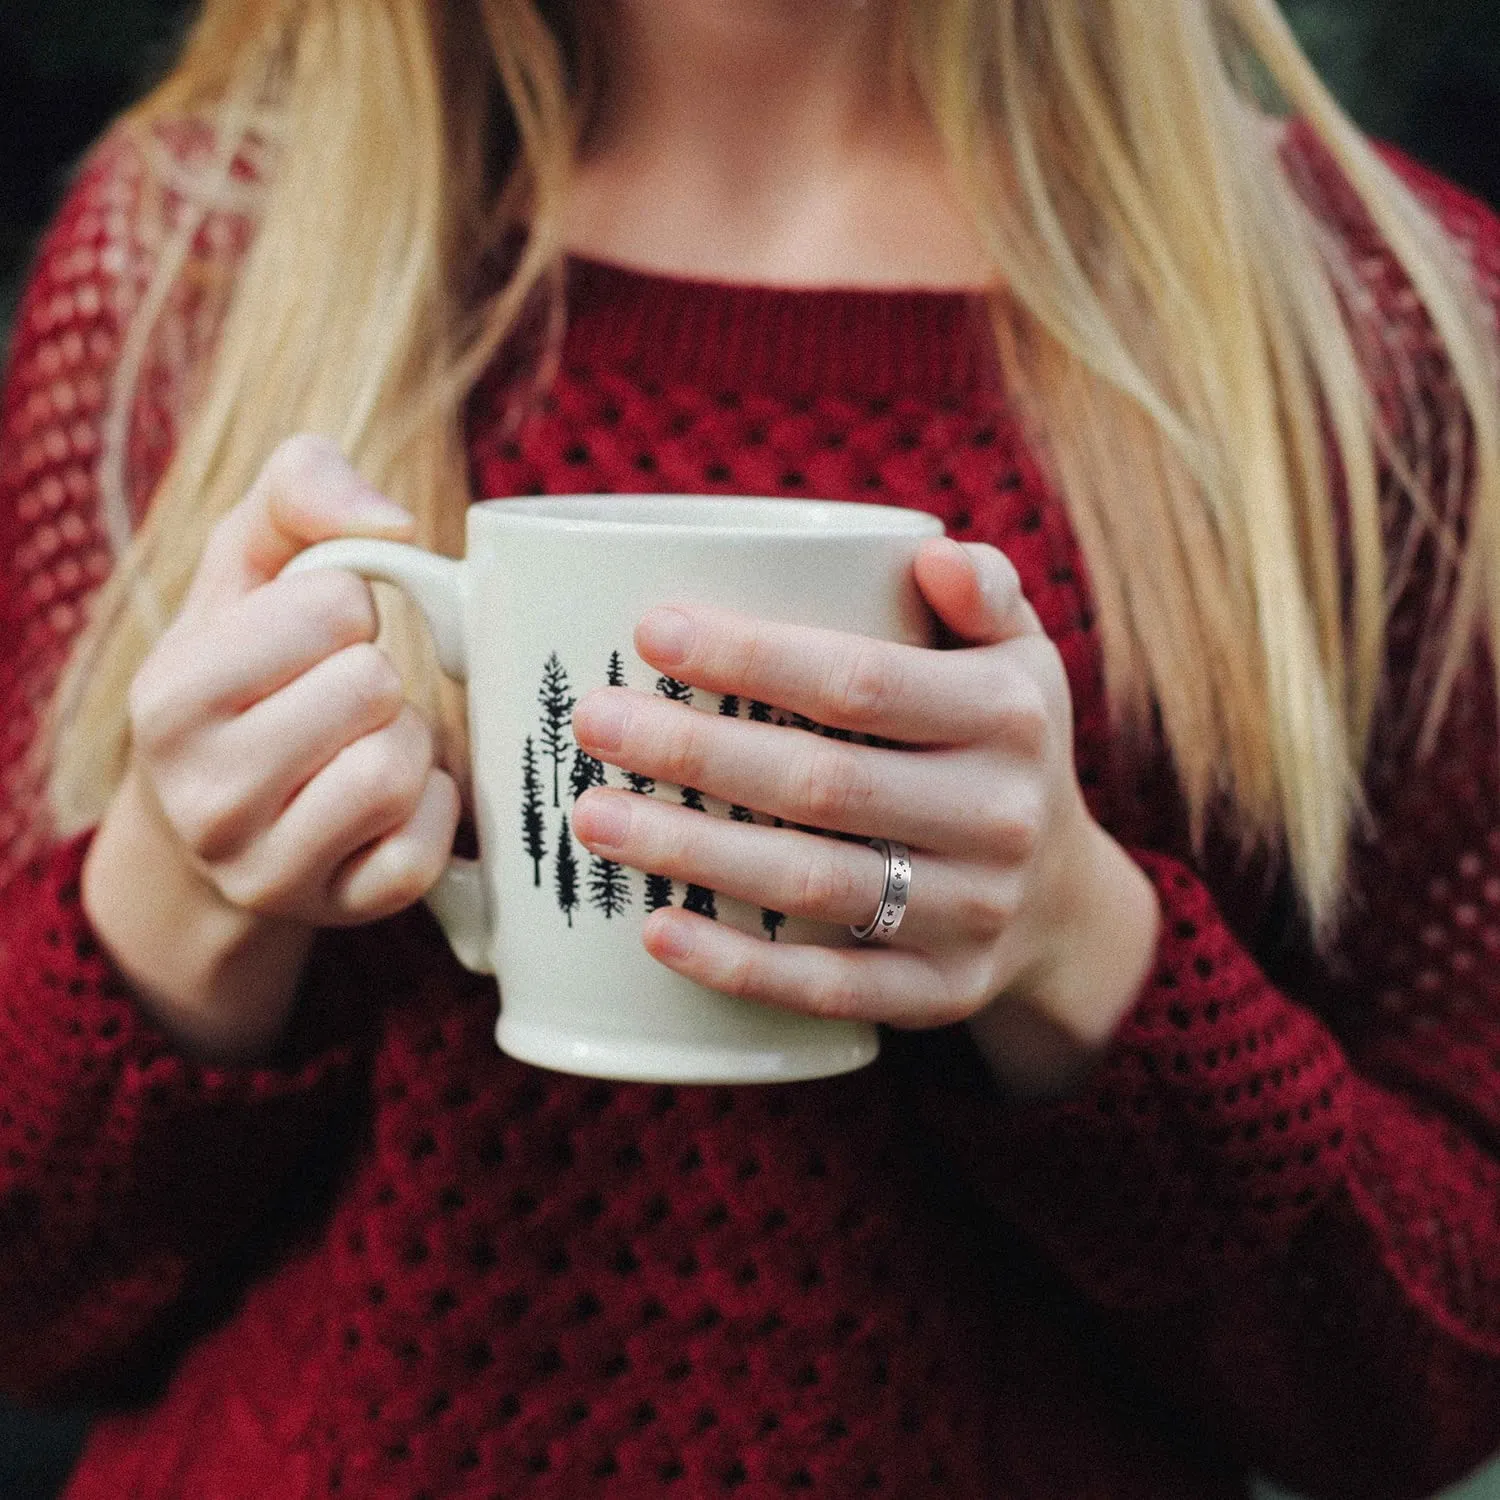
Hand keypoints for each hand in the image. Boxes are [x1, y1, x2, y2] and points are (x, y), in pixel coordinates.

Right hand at [83, 436, 460, 1056]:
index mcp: (170, 697)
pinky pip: (427, 846)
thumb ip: (298, 488)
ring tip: (364, 745)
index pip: (335, 605)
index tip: (316, 638)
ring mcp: (268, 868)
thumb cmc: (248, 668)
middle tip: (344, 699)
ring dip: (409, 742)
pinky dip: (433, 807)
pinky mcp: (339, 911)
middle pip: (373, 687)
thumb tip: (392, 522)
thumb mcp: (246, 565)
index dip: (348, 608)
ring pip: (400, 768)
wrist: (215, 818)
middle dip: (378, 678)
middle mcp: (204, 796)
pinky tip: (394, 801)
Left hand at [570, 537, 1158, 1094]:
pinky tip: (656, 931)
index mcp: (1008, 715)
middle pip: (822, 783)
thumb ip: (983, 594)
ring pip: (814, 883)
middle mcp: (1000, 815)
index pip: (862, 683)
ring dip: (693, 851)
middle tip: (593, 722)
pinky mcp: (941, 991)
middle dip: (695, 751)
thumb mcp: (1021, 659)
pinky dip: (740, 966)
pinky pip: (832, 986)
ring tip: (593, 818)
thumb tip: (931, 552)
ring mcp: (973, 912)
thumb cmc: (1000, 748)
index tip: (650, 632)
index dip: (752, 657)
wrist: (1064, 901)